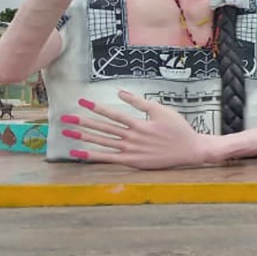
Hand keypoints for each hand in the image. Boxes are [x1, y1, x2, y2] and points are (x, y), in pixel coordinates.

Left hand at [61, 90, 216, 169]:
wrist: (190, 150)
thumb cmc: (178, 129)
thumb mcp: (162, 111)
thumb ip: (140, 102)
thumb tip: (121, 93)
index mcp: (140, 123)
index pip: (113, 114)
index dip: (97, 108)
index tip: (82, 102)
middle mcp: (132, 137)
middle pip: (103, 128)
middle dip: (83, 122)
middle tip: (65, 117)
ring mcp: (131, 151)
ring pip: (103, 142)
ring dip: (84, 136)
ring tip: (67, 132)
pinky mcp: (132, 162)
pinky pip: (108, 158)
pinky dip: (92, 155)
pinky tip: (78, 152)